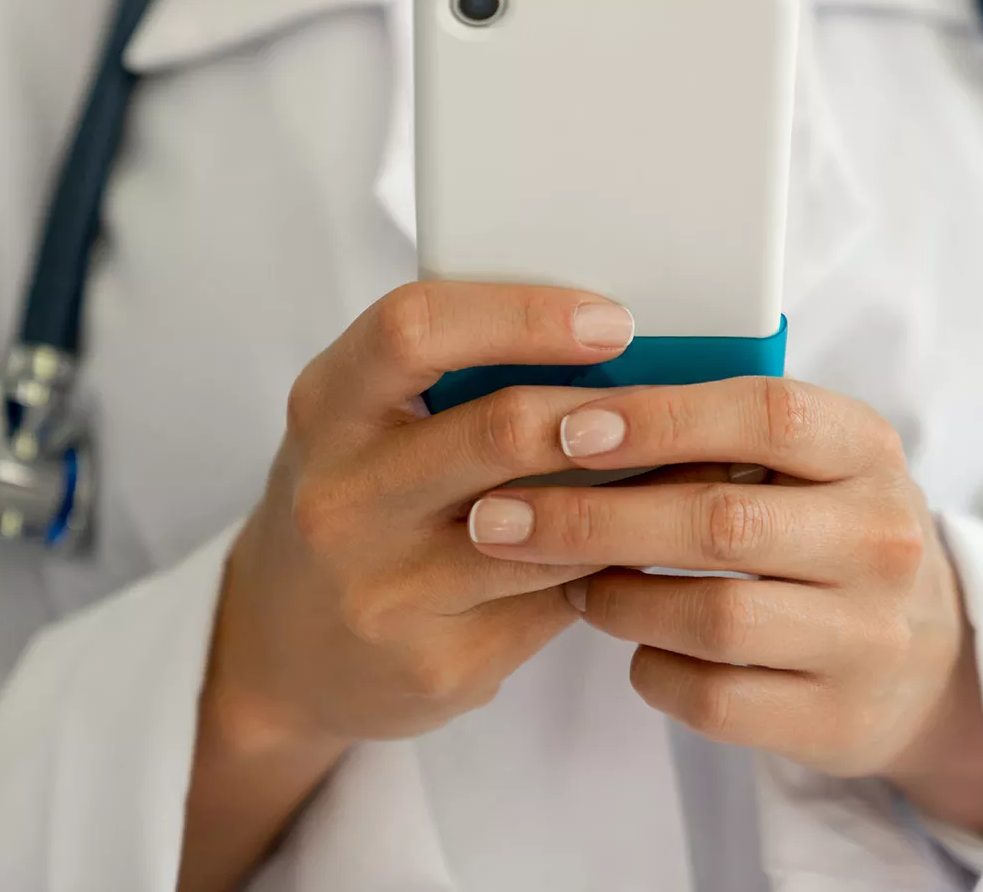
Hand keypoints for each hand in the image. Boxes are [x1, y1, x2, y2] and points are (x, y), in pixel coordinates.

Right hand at [181, 282, 639, 890]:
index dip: (522, 316)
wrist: (284, 649)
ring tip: (698, 463)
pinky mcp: (435, 665)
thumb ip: (451, 377)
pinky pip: (553, 603)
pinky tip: (651, 540)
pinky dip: (612, 565)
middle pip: (499, 432)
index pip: (414, 329)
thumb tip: (614, 336)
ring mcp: (384, 591)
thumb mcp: (365, 421)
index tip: (614, 320)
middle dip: (608, 413)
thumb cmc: (357, 501)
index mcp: (326, 407)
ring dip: (634, 493)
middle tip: (680, 402)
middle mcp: (341, 498)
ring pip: (546, 529)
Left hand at [463, 377, 982, 835]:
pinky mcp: (837, 720)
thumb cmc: (821, 530)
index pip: (766, 415)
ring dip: (615, 598)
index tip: (568, 427)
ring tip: (565, 579)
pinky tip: (632, 644)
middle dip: (594, 518)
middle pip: (721, 522)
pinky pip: (715, 699)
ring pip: (712, 617)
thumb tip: (568, 400)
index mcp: (868, 449)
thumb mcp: (805, 462)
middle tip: (501, 517)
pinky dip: (652, 669)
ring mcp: (868, 637)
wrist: (926, 658)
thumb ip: (716, 427)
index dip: (661, 419)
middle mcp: (883, 539)